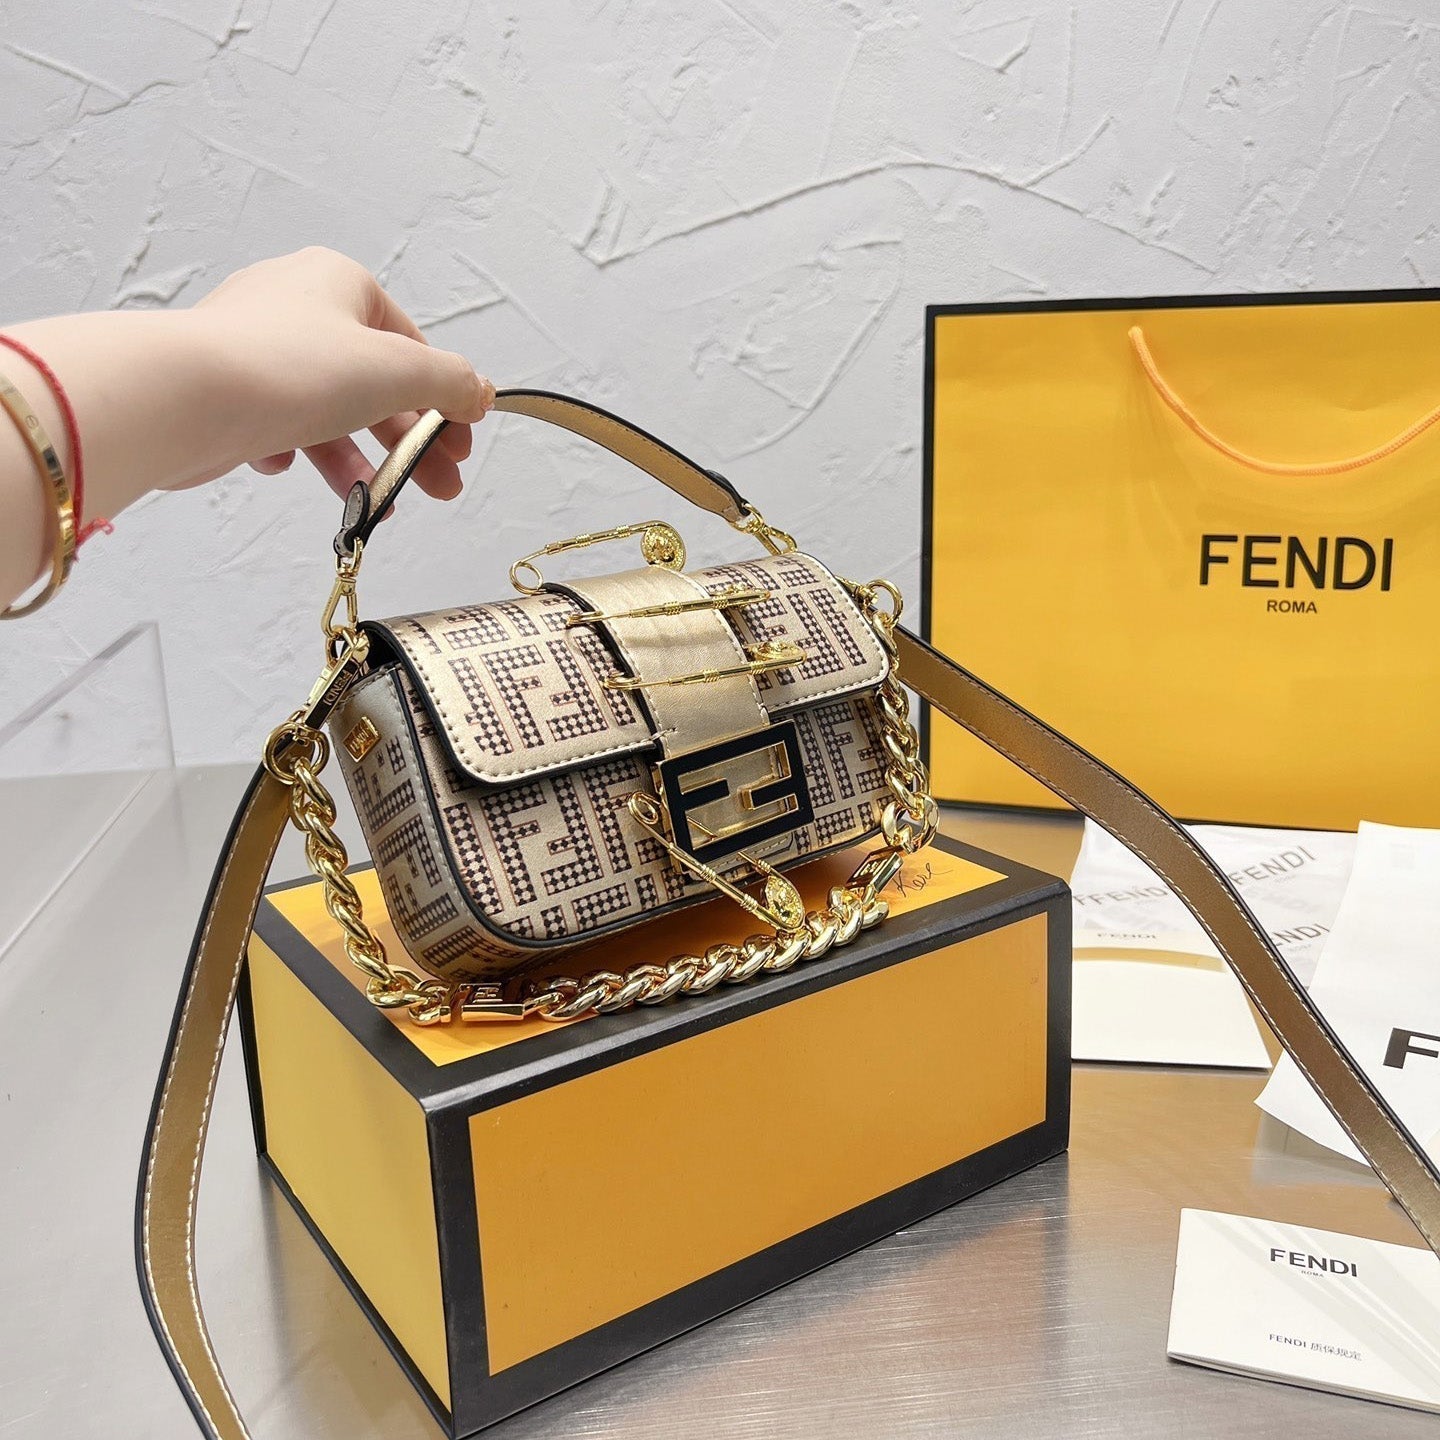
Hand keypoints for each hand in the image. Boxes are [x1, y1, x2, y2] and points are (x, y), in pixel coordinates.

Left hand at [191, 247, 494, 500]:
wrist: (182, 397)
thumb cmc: (288, 367)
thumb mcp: (395, 371)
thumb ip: (447, 382)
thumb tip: (481, 391)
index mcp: (338, 283)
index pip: (410, 343)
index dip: (442, 398)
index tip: (460, 444)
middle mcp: (295, 306)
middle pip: (374, 383)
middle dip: (409, 442)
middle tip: (442, 487)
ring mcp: (256, 349)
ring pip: (327, 411)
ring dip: (359, 461)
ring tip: (382, 505)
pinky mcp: (226, 391)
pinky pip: (277, 425)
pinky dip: (296, 451)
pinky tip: (289, 465)